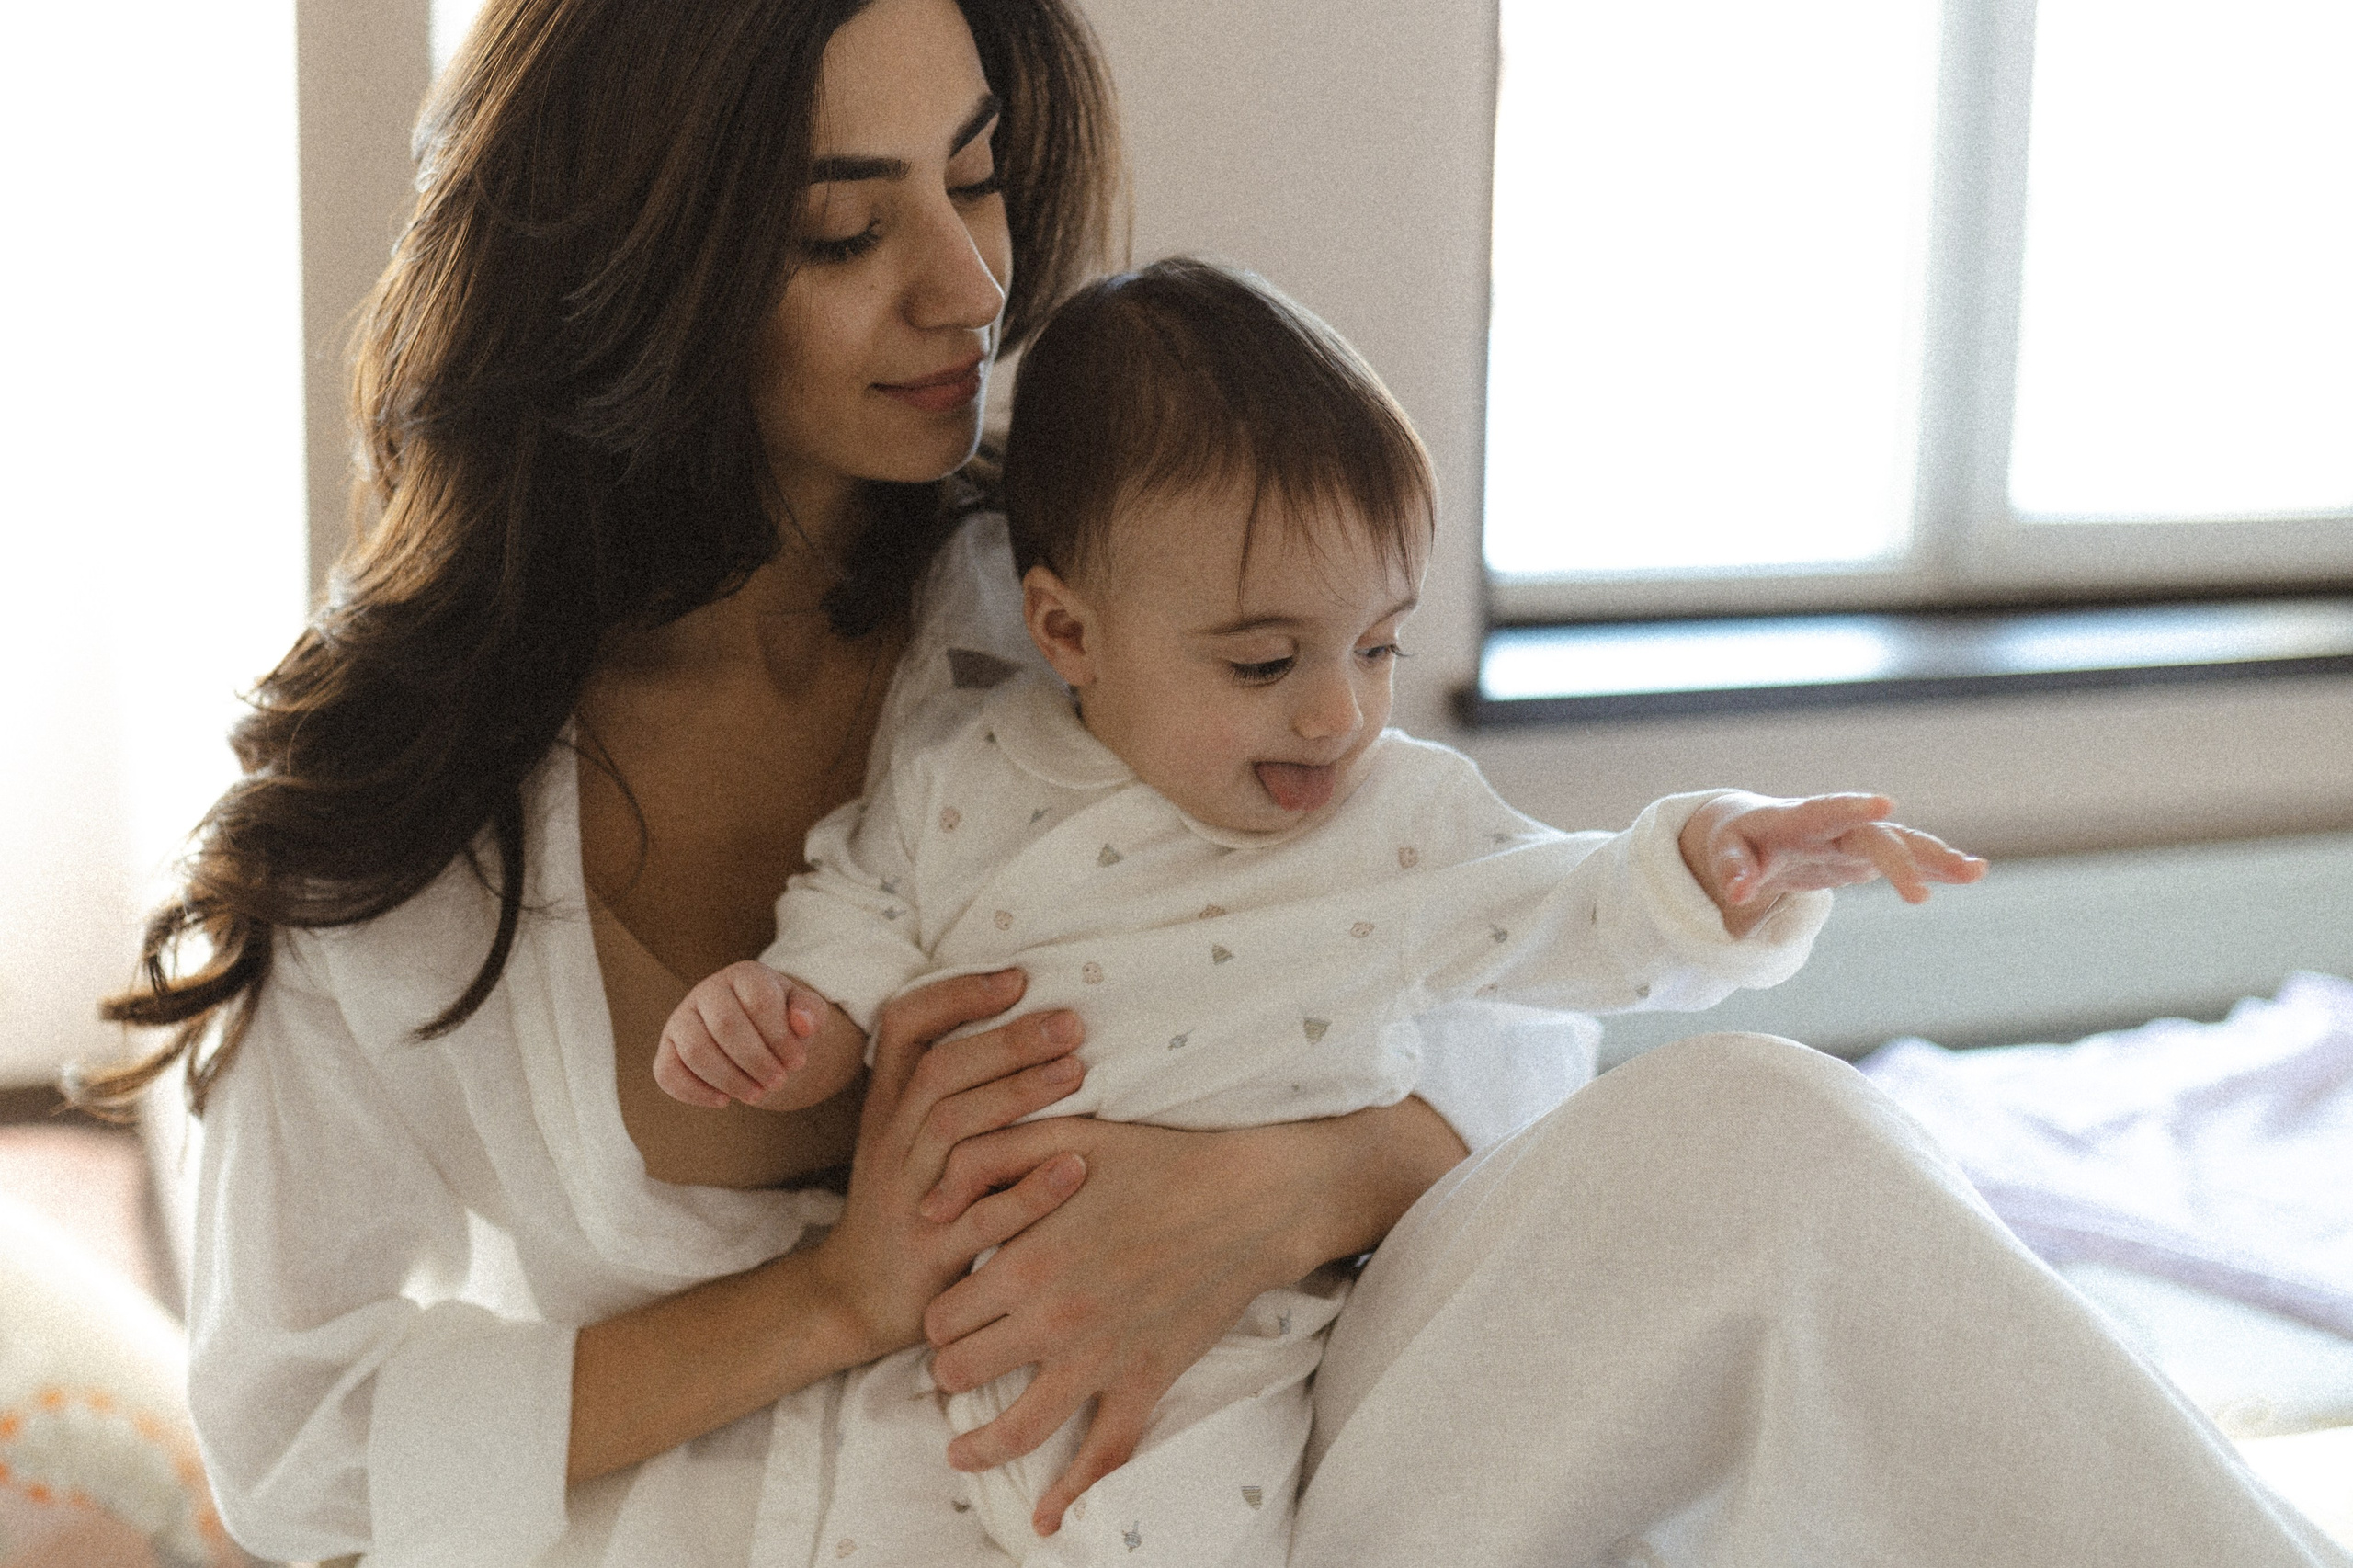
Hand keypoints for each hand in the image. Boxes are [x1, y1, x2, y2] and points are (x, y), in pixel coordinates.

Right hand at [654, 960, 827, 1106]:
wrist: (755, 1030)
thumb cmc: (782, 1018)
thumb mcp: (805, 1010)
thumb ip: (811, 1011)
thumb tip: (803, 1023)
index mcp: (744, 975)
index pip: (759, 1001)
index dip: (780, 1037)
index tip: (798, 1062)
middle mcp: (707, 991)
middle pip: (725, 1025)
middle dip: (756, 1061)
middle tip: (778, 1083)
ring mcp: (681, 1018)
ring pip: (696, 1051)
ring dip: (729, 1080)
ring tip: (757, 1095)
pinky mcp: (667, 1048)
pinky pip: (667, 1072)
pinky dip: (694, 1092)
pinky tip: (724, 1101)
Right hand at [806, 970, 1093, 1360]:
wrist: (855, 1297)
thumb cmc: (905, 1201)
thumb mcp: (905, 1135)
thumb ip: (947, 1084)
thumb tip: (1021, 1019)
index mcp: (887, 1106)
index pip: (903, 1027)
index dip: (957, 995)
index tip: (1018, 977)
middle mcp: (893, 1142)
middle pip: (940, 1073)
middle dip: (1007, 1041)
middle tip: (1071, 1022)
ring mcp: (911, 1195)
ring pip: (954, 1131)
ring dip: (1018, 1095)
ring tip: (1078, 1073)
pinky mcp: (935, 1252)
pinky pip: (982, 1215)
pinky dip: (1031, 1189)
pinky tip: (1076, 1165)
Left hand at [914, 1099, 1463, 1536]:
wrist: (1250, 1198)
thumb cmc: (1156, 1159)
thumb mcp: (1062, 1135)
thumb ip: (985, 1159)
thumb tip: (924, 1208)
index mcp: (1024, 1262)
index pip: (943, 1317)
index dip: (938, 1318)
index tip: (949, 1316)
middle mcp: (1053, 1320)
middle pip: (964, 1374)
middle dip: (952, 1372)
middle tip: (957, 1368)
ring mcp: (1100, 1359)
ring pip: (1016, 1429)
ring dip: (979, 1447)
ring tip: (960, 1454)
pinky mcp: (1146, 1381)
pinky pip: (1102, 1454)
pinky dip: (1071, 1494)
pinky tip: (1047, 1521)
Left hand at [1679, 791, 1986, 936]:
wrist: (1752, 830)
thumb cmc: (1735, 840)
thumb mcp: (1722, 851)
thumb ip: (1730, 869)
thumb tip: (1739, 893)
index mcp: (1795, 819)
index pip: (1825, 810)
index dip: (1853, 808)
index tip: (1885, 804)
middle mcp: (1833, 825)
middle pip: (1873, 837)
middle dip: (1899, 860)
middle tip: (1920, 897)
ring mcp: (1853, 839)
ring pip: (1900, 843)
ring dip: (1935, 857)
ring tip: (1976, 872)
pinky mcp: (1864, 856)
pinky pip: (1904, 859)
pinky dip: (1934, 866)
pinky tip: (1971, 873)